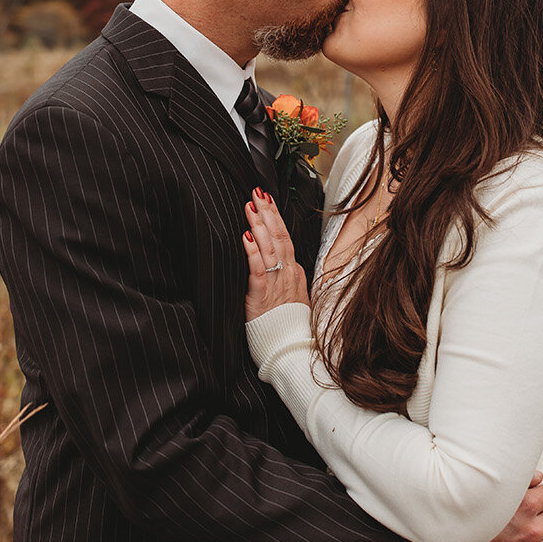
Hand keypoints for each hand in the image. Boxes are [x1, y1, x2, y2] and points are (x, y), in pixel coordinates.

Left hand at [242, 189, 309, 320]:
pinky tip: (246, 236)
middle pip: (278, 236)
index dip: (275, 217)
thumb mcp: (296, 297)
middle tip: (257, 193)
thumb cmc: (290, 326)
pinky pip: (258, 269)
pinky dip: (252, 251)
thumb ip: (291, 278)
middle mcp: (287, 274)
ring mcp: (276, 283)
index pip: (285, 238)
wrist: (291, 349)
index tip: (267, 200)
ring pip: (269, 247)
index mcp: (293, 273)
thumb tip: (290, 264)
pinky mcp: (261, 295)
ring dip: (259, 225)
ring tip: (250, 206)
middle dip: (267, 213)